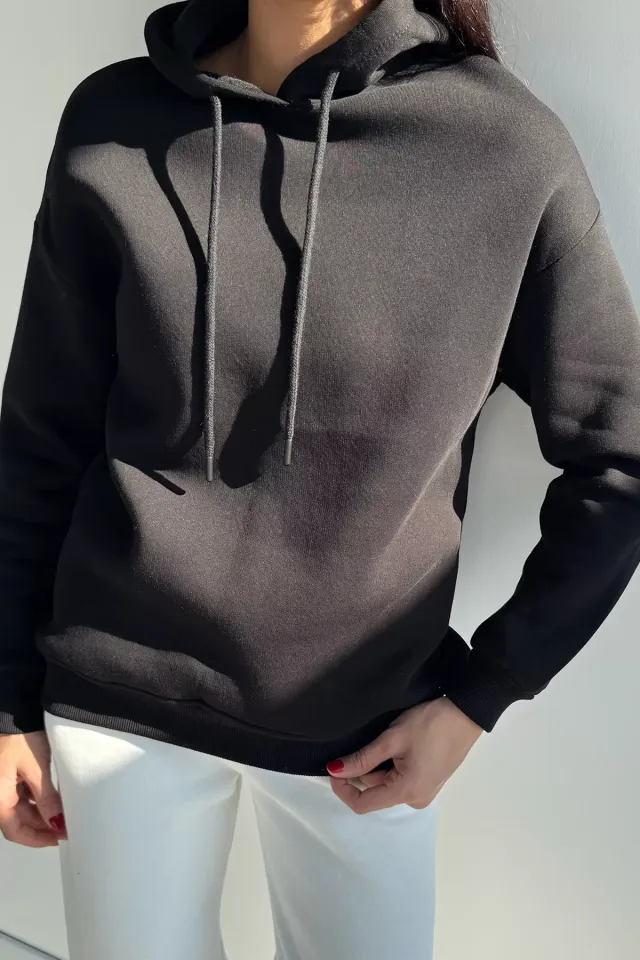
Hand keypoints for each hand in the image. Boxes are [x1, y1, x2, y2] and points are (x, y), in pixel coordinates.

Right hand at [0, 731, 66, 846]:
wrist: (11, 707)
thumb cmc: (18, 735)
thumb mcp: (36, 768)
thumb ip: (47, 799)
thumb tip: (56, 824)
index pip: (15, 831)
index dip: (37, 839)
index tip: (58, 838)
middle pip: (17, 820)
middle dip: (42, 825)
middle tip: (66, 825)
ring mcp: (0, 782)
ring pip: (20, 807)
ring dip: (40, 812)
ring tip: (63, 811)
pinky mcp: (6, 772)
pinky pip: (19, 792)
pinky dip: (36, 797)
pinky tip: (52, 795)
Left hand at [326, 696, 482, 813]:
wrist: (466, 713)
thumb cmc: (430, 724)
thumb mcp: (392, 739)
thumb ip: (362, 758)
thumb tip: (335, 770)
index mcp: (406, 792)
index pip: (362, 804)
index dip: (342, 788)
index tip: (333, 766)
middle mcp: (415, 799)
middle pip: (375, 791)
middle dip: (364, 769)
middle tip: (369, 739)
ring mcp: (425, 791)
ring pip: (387, 783)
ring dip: (379, 765)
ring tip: (388, 738)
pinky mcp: (430, 781)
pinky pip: (401, 779)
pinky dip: (392, 765)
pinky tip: (399, 744)